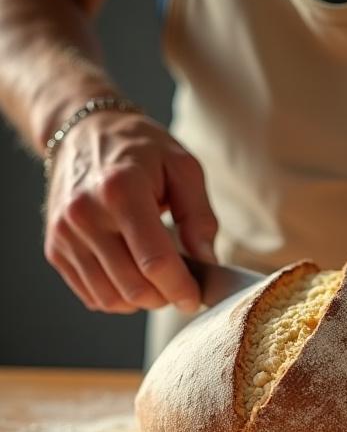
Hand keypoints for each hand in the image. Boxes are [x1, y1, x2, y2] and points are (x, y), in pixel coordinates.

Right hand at [44, 111, 216, 313]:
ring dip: (143, 300)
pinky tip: (134, 276)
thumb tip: (206, 262)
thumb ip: (200, 217)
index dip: (181, 288)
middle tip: (181, 286)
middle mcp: (85, 215)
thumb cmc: (141, 149)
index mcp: (121, 191)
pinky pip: (93, 295)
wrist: (82, 131)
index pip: (155, 261)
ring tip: (158, 279)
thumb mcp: (183, 167)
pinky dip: (119, 297)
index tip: (195, 297)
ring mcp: (65, 234)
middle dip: (166, 297)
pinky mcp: (55, 248)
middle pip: (134, 287)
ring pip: (112, 299)